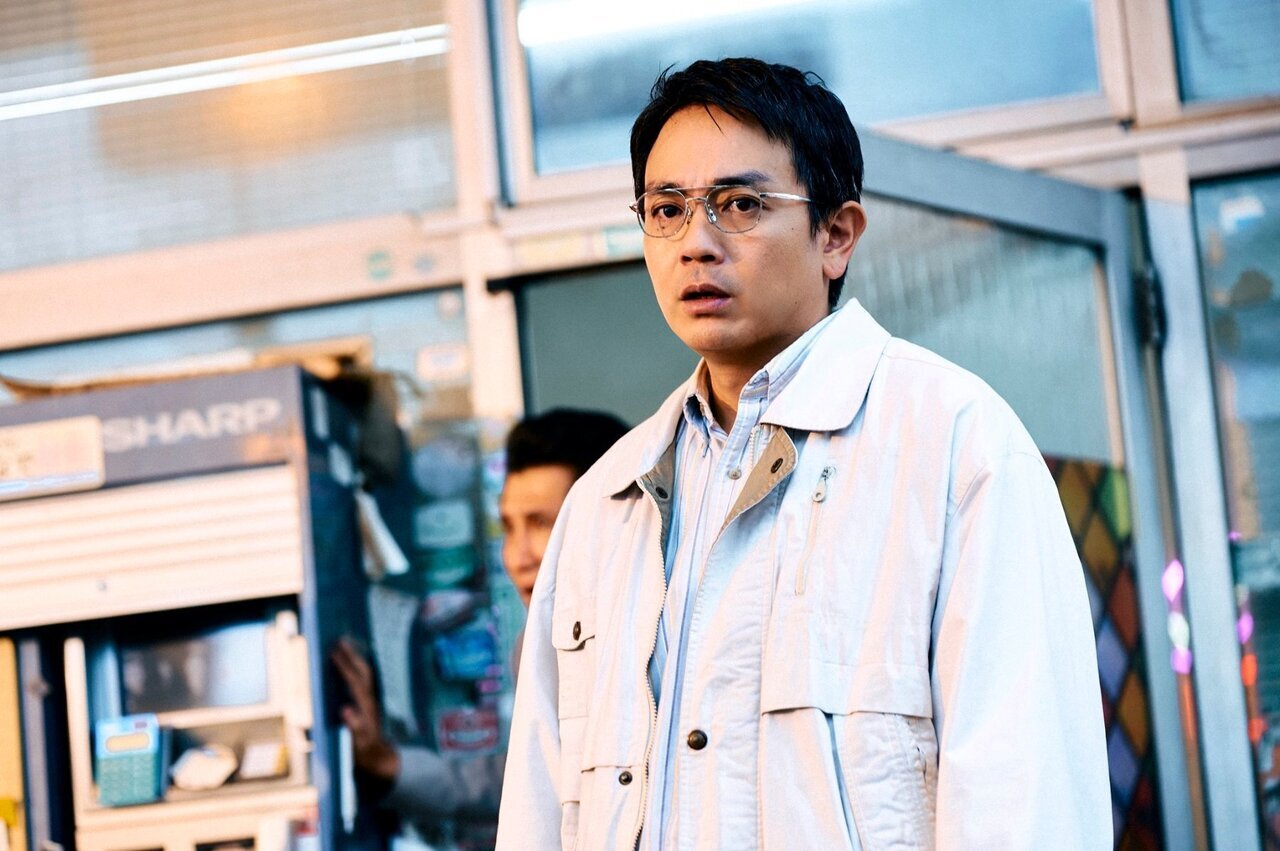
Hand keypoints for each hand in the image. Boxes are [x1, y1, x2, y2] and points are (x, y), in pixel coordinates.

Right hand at [331, 638, 400, 781]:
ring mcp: (370, 700)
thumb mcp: (359, 743)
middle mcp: (370, 700)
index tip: (333, 652)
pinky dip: (356, 667)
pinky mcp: (368, 702)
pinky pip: (362, 679)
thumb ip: (354, 727)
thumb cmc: (366, 752)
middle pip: (362, 672)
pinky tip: (349, 661)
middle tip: (340, 640)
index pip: (354, 681)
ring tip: (344, 644)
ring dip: (355, 658)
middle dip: (352, 656)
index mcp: (366, 707)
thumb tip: (345, 709)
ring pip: (365, 673)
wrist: (379, 758)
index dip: (344, 666)